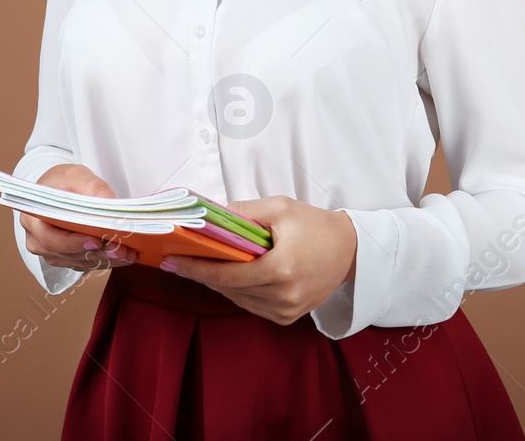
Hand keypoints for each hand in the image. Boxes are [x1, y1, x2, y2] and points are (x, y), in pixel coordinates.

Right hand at [18, 164, 140, 271]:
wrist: (58, 190)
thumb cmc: (62, 182)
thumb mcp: (76, 175)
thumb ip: (93, 187)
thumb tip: (112, 206)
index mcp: (33, 219)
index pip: (50, 239)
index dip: (73, 243)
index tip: (96, 241)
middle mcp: (37, 241)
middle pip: (68, 254)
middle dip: (97, 253)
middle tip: (122, 249)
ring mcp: (51, 253)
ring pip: (80, 262)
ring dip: (106, 259)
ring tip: (129, 253)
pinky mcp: (66, 258)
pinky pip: (86, 263)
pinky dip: (106, 260)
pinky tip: (124, 255)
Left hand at [161, 197, 355, 325]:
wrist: (351, 250)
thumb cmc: (315, 225)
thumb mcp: (280, 208)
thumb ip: (243, 212)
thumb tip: (210, 216)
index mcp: (281, 269)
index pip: (227, 274)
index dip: (196, 268)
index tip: (174, 260)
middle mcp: (283, 296)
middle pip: (229, 288)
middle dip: (202, 273)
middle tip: (178, 259)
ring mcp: (287, 310)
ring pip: (238, 299)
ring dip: (218, 283)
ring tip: (198, 265)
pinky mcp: (289, 317)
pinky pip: (252, 305)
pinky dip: (237, 291)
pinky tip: (227, 276)